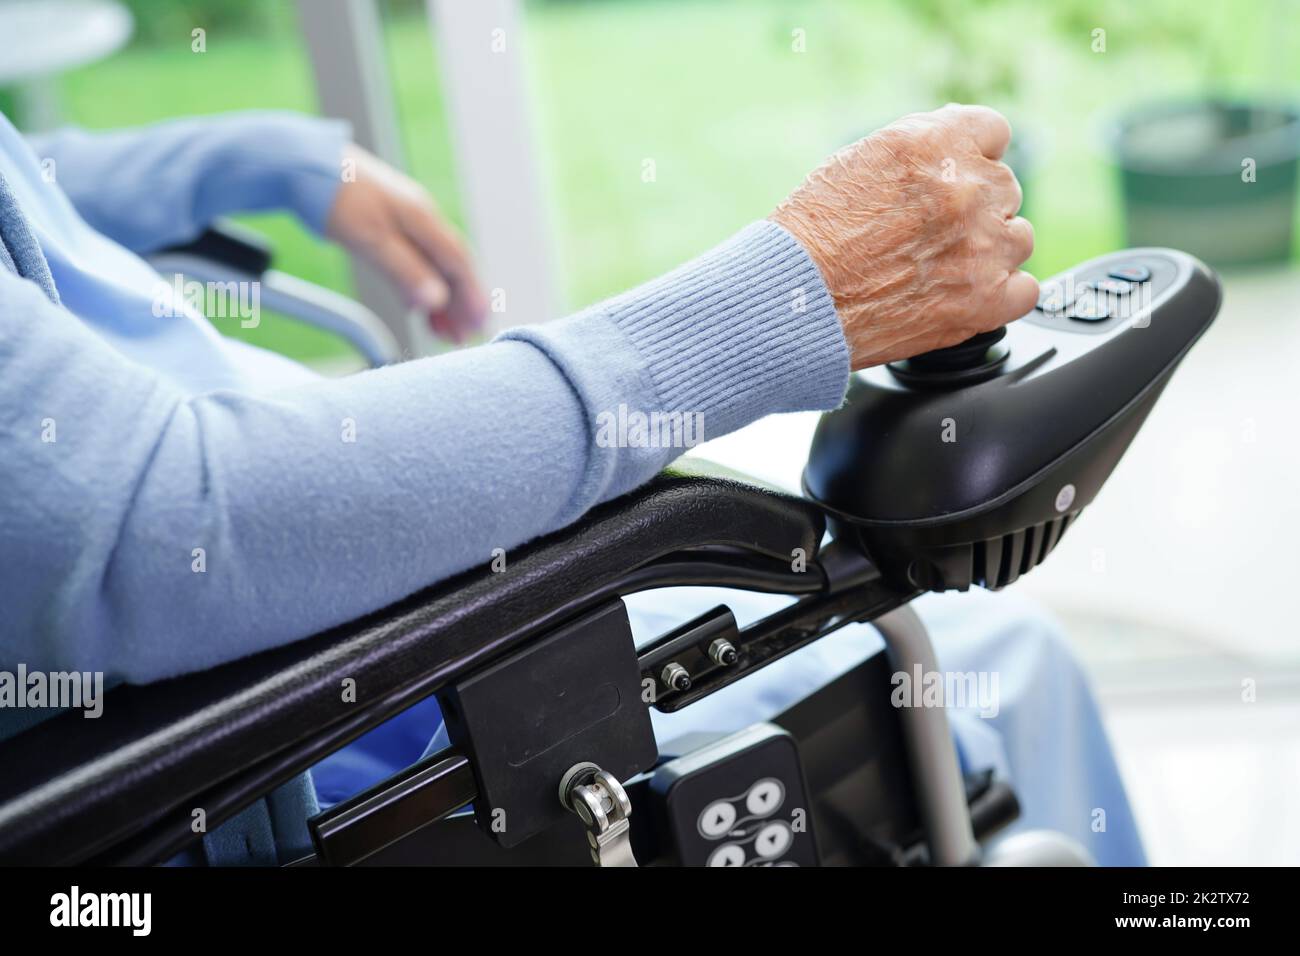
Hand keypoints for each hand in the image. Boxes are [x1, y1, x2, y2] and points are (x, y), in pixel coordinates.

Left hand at [326, 144, 487, 343]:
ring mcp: (405, 221)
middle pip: (451, 266)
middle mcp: (421, 219)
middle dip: (460, 303)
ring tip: (442, 331)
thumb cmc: (336, 197)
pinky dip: (420, 286)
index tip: (479, 325)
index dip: (472, 295)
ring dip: (441, 299)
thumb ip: (406, 271)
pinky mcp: (387, 225)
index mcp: (423, 219)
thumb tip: (436, 301)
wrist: (303, 162)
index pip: (459, 262)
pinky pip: (414, 260)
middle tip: (462, 338)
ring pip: (433, 265)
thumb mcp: (371, 239)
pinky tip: (417, 306)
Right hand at [771, 104, 1036, 369]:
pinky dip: (1002, 295)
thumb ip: (919, 151)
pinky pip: (1026, 290)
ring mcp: (982, 247)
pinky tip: (967, 296)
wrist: (792, 301)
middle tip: (932, 234)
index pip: (993, 133)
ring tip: (942, 268)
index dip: (973, 158)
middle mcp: (965, 189)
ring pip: (1019, 238)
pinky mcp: (984, 302)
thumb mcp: (858, 160)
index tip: (958, 178)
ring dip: (990, 250)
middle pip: (1005, 188)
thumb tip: (954, 152)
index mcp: (934, 143)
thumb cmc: (809, 237)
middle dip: (975, 207)